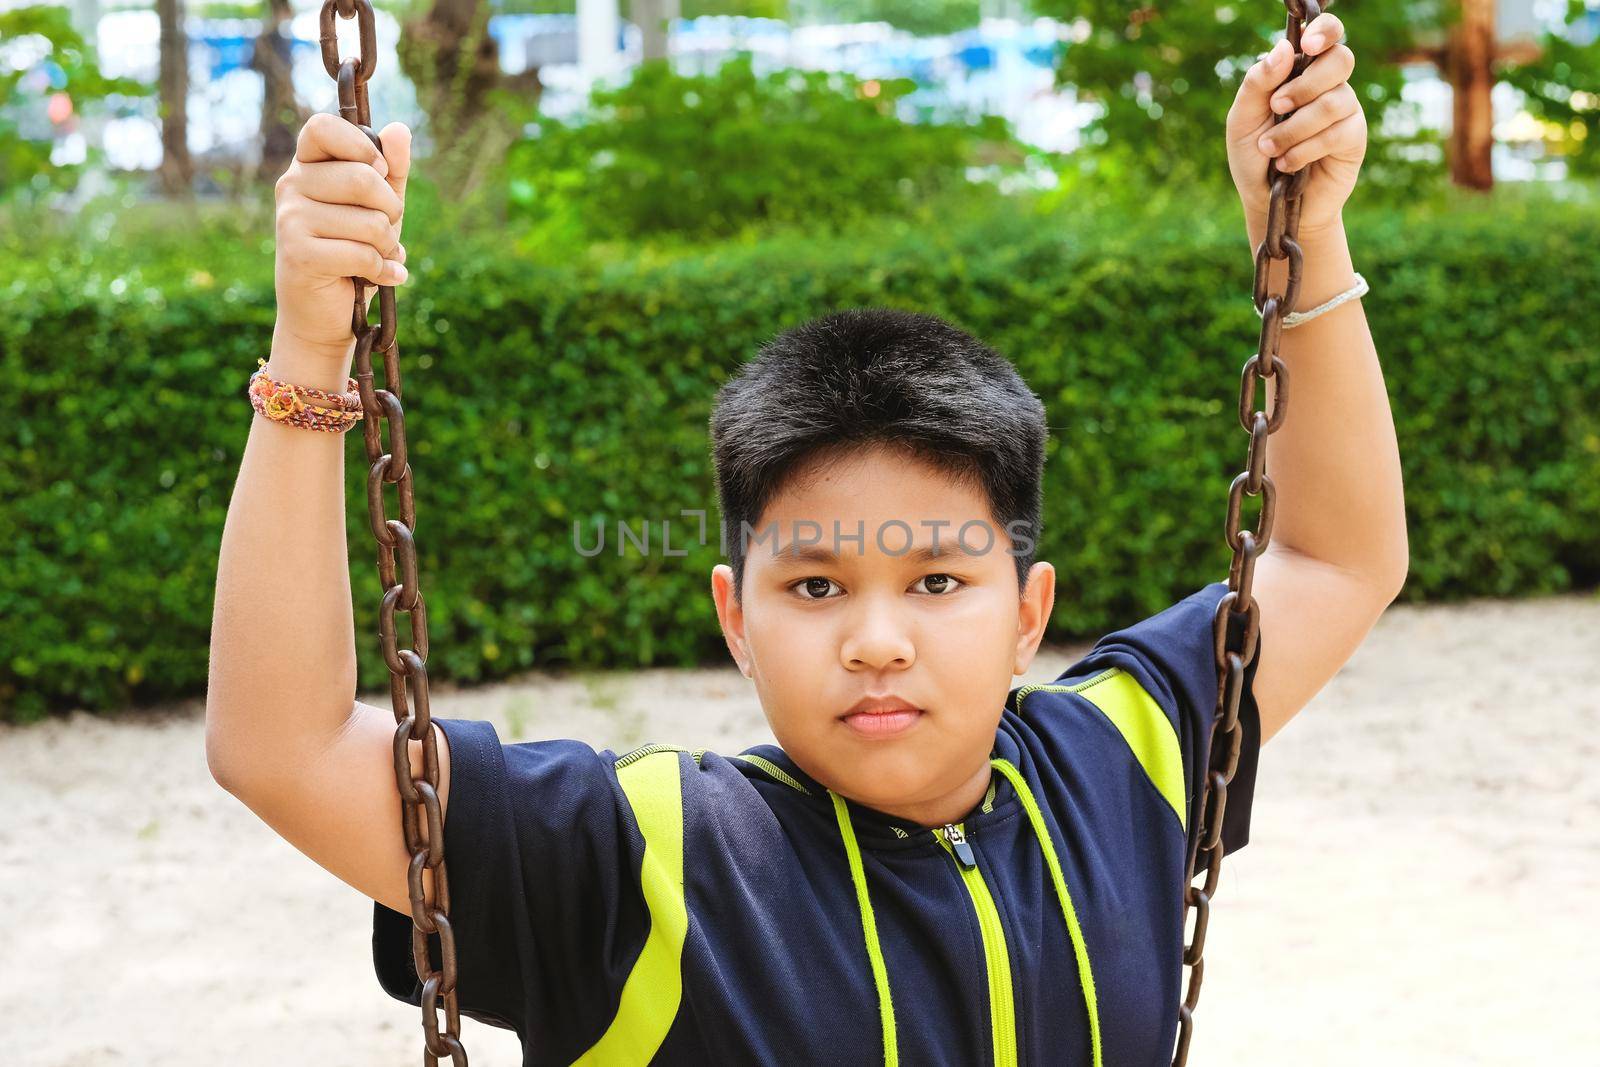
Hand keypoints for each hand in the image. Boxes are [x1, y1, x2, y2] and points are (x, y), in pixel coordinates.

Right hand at [273, 114, 411, 359]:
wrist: (323, 313)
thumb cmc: (353, 252)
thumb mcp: (380, 207)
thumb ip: (392, 170)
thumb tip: (400, 129)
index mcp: (307, 165)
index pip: (324, 127)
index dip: (361, 146)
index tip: (379, 171)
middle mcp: (291, 185)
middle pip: (361, 177)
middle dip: (391, 210)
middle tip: (388, 230)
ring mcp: (290, 219)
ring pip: (368, 221)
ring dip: (388, 246)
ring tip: (380, 257)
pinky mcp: (298, 253)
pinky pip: (361, 254)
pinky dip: (382, 270)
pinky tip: (380, 278)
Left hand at [1226, 9, 1364, 240]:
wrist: (1268, 203)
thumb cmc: (1253, 157)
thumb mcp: (1242, 120)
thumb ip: (1257, 83)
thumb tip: (1283, 48)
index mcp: (1300, 72)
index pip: (1326, 35)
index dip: (1324, 32)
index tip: (1306, 46)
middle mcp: (1327, 85)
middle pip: (1339, 60)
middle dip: (1305, 85)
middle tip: (1277, 106)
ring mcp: (1344, 110)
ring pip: (1333, 101)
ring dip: (1295, 127)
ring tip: (1271, 149)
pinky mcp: (1353, 138)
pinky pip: (1338, 132)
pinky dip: (1306, 148)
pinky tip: (1288, 164)